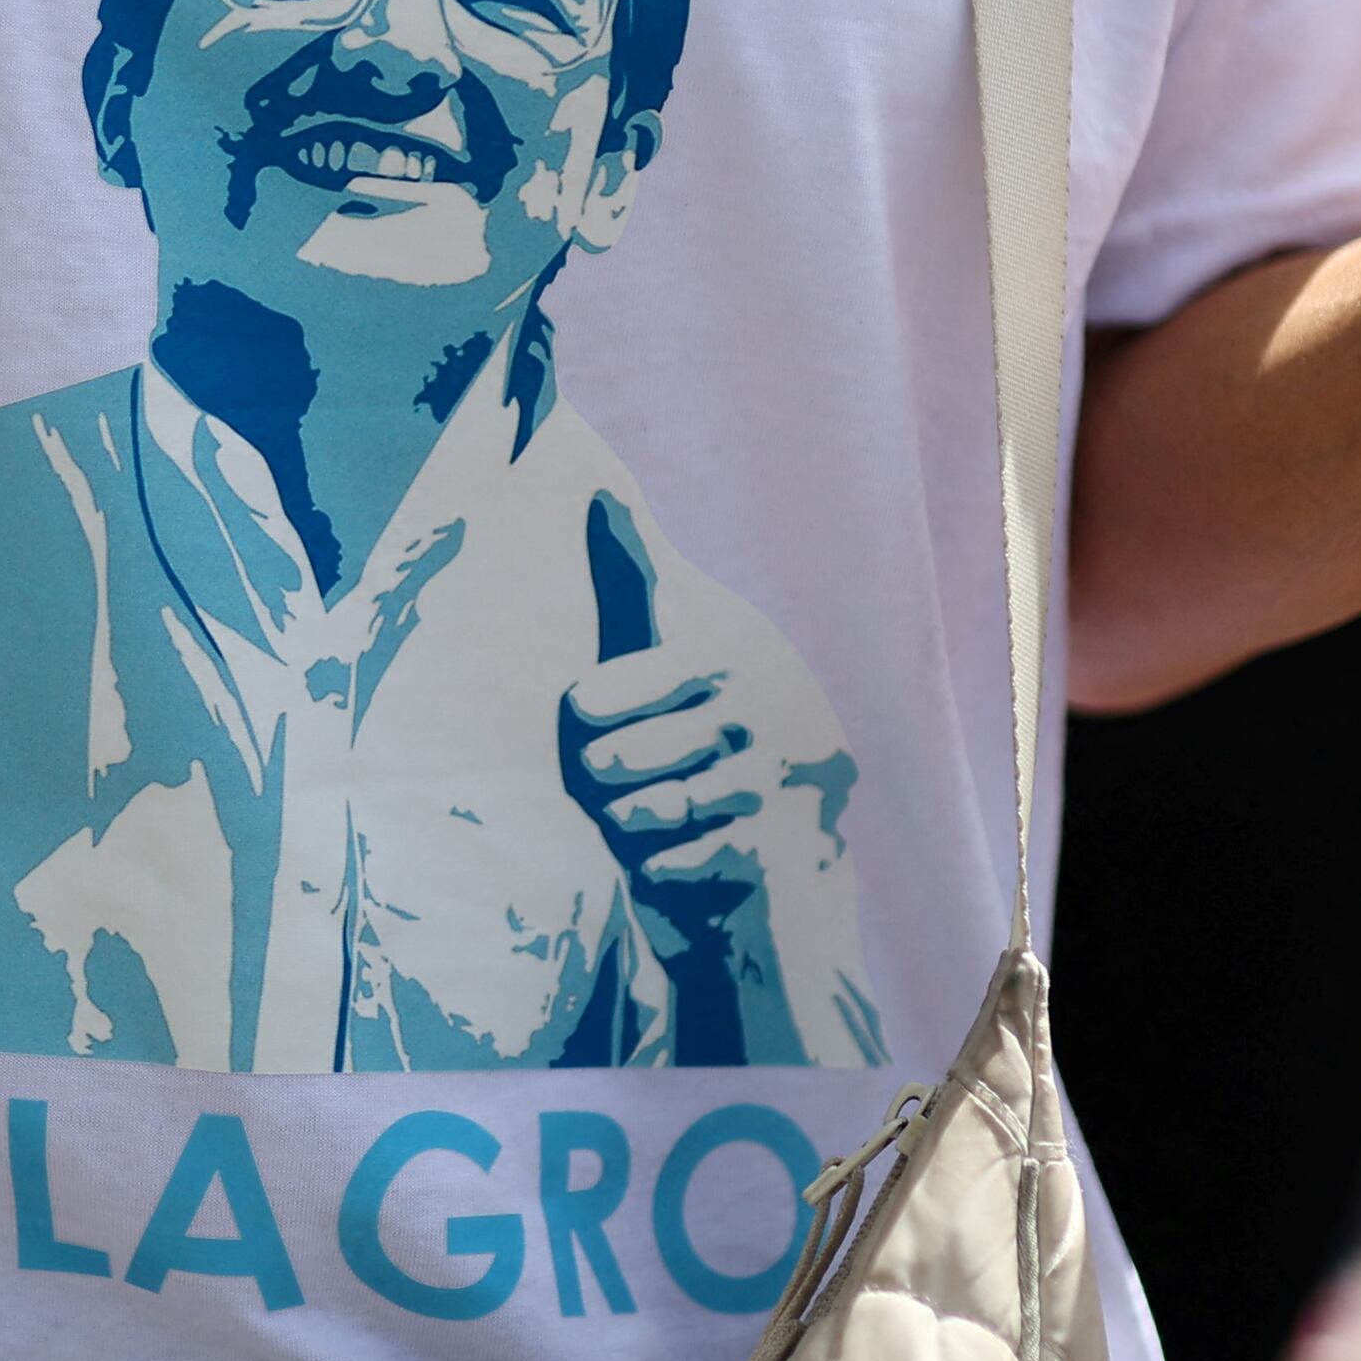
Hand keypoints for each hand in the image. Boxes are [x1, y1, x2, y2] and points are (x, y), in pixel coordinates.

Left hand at [559, 498, 867, 1062]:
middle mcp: (769, 707)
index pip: (659, 664)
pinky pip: (681, 857)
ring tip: (639, 819)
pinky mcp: (780, 846)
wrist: (777, 871)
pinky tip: (669, 862)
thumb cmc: (702, 738)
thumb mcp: (672, 651)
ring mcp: (780, 778)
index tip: (580, 711)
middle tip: (613, 780)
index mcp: (737, 653)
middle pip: (626, 745)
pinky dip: (665, 867)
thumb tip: (598, 489)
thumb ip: (637, 574)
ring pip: (653, 804)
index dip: (609, 694)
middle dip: (606, 774)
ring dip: (633, 821)